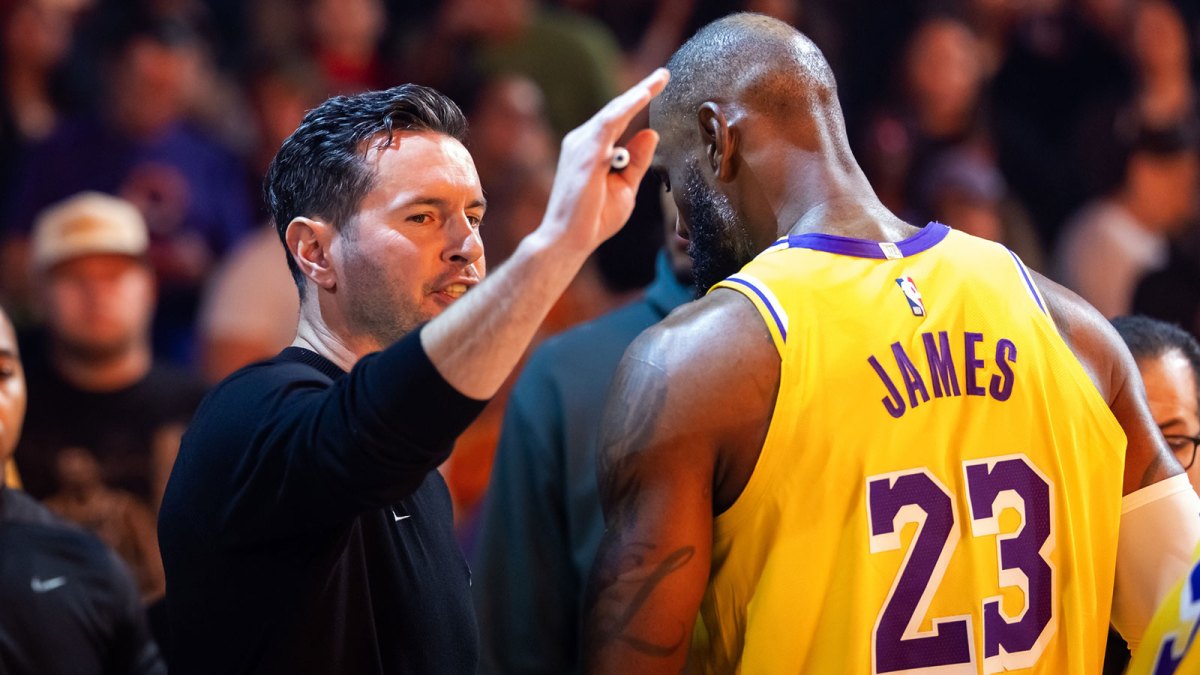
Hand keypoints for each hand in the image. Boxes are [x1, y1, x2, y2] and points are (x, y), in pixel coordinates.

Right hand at [541, 68, 668, 249]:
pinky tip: (642, 96)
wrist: (569, 240)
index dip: (638, 100)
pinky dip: (625, 108)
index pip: (618, 119)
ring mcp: (581, 145)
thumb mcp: (625, 187)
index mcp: (593, 149)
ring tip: (659, 80)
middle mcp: (583, 141)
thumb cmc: (594, 219)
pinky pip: (608, 124)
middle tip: (664, 74)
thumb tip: (651, 132)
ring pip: (613, 112)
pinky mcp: (584, 154)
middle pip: (616, 110)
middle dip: (642, 90)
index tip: (660, 83)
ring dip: (637, 95)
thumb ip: (637, 161)